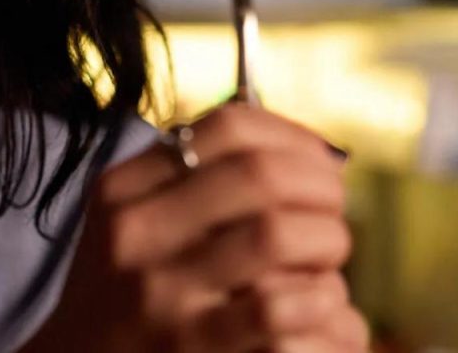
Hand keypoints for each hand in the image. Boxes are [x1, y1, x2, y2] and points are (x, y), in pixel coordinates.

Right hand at [23, 103, 368, 351]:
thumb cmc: (124, 292)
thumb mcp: (131, 224)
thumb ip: (192, 182)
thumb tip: (301, 153)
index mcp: (124, 188)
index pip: (228, 127)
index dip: (294, 137)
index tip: (321, 160)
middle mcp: (136, 232)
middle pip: (260, 174)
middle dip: (320, 187)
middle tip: (334, 208)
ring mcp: (160, 292)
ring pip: (275, 234)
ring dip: (325, 240)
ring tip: (328, 254)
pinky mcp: (190, 347)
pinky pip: (278, 308)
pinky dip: (319, 298)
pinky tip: (321, 300)